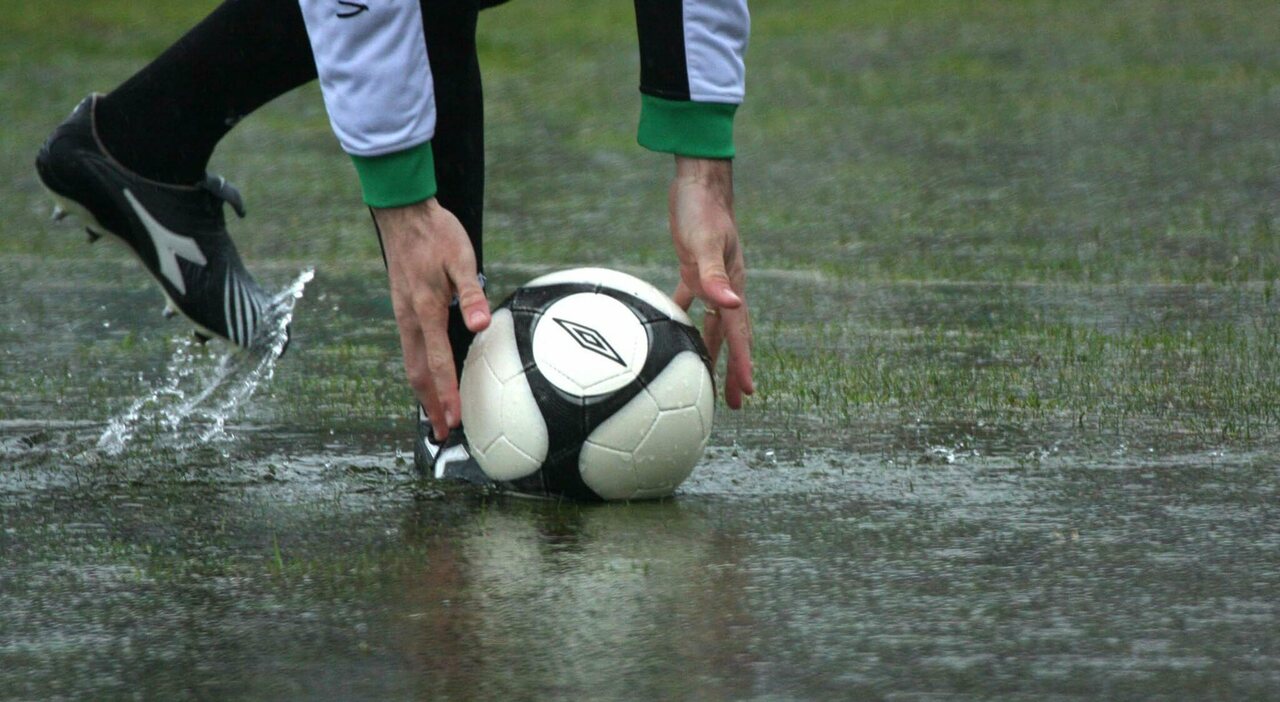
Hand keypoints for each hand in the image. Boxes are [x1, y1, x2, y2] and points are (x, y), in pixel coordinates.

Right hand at [374, 198, 489, 440]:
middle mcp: (409, 319)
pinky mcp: (404, 310)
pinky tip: (429, 381)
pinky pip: (410, 350)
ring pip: (411, 365)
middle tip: (444, 434)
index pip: (437, 363)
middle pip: (418, 374)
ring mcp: (403, 316)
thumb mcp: (462, 258)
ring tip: (436, 418)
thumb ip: (471, 294)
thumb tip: (479, 326)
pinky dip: (419, 374)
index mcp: (425, 311)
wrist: (404, 213)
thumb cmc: (436, 234)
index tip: (456, 419)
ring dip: (424, 394)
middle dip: (431, 406)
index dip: (448, 394)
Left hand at [668, 156, 754, 408]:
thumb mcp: (703, 242)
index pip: (739, 333)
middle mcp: (726, 287)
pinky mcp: (694, 268)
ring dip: (712, 351)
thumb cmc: (701, 208)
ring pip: (713, 324)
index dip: (743, 363)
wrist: (699, 179)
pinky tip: (673, 332)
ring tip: (709, 379)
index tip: (748, 392)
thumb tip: (732, 305)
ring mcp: (712, 278)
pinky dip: (683, 319)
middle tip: (738, 403)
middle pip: (732, 336)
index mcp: (733, 285)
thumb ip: (714, 276)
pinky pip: (690, 301)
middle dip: (735, 369)